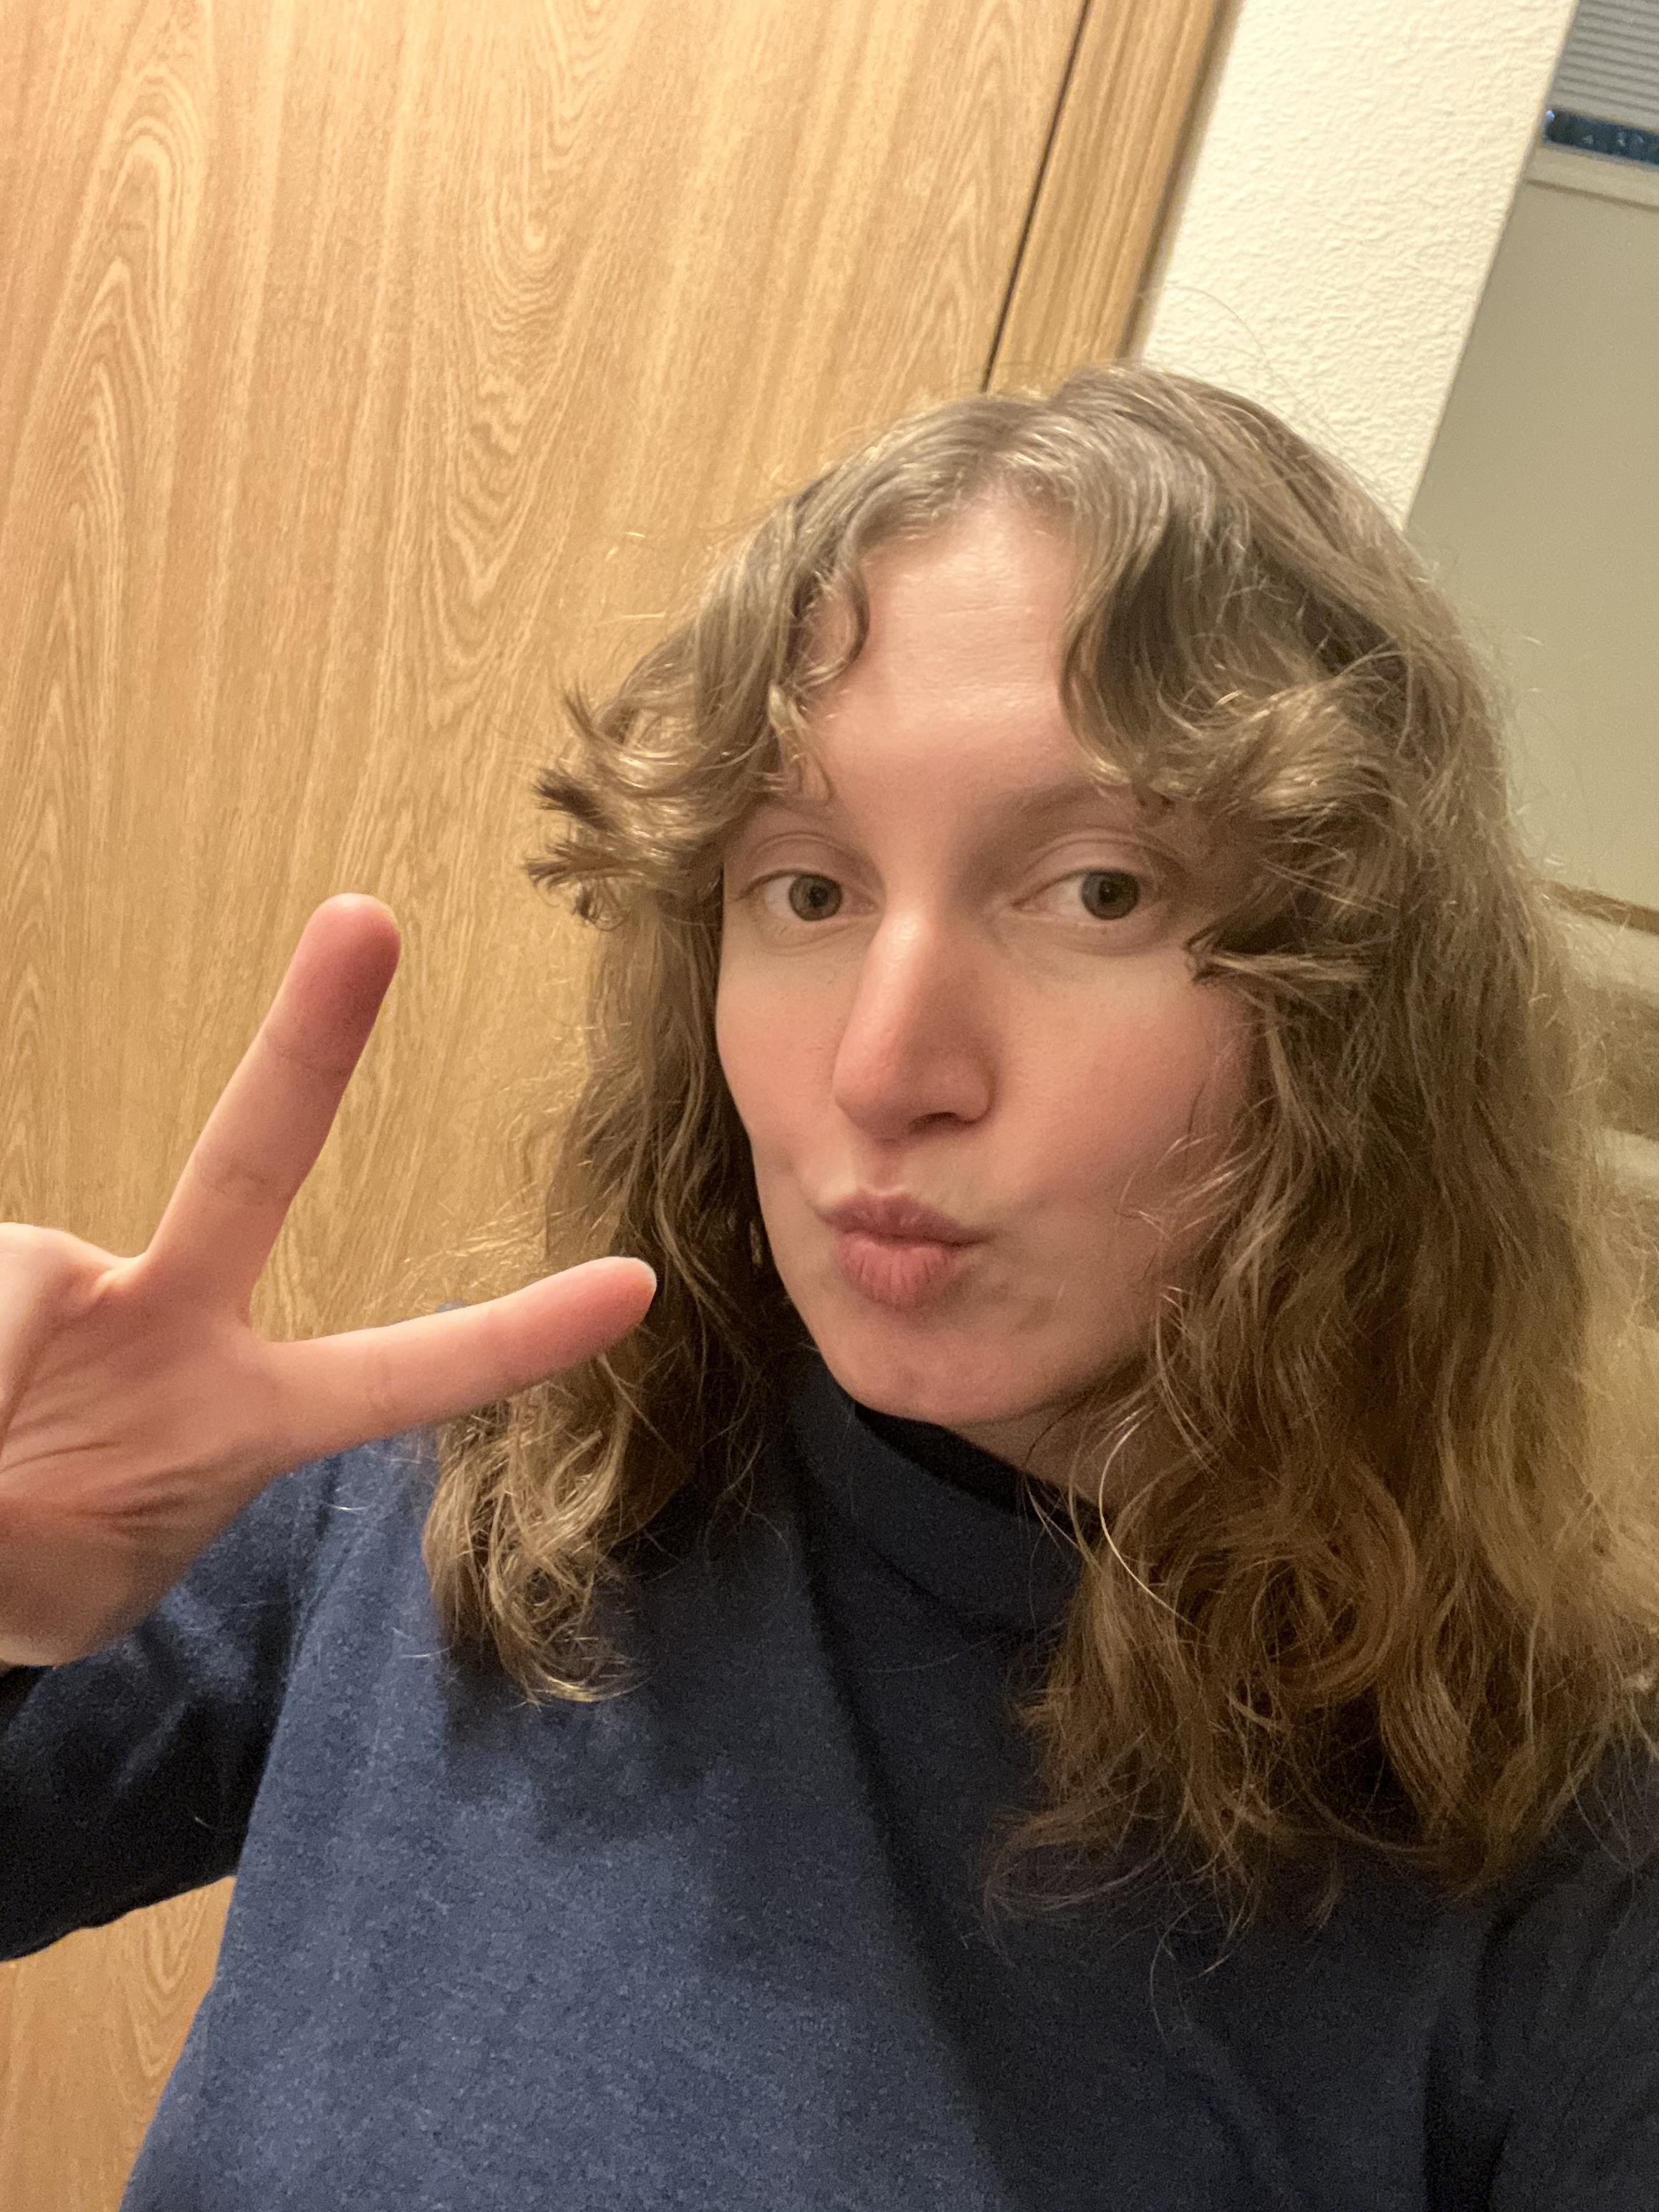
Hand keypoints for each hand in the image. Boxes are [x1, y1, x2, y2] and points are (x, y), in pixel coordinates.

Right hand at [0, 895, 655, 1665]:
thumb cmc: (45, 1560)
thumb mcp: (70, 1589)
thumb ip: (60, 1535)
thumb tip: (9, 1424)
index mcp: (251, 1411)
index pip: (402, 1374)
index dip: (513, 1340)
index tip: (634, 1287)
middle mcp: (176, 1316)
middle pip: (253, 1163)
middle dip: (314, 1041)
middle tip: (369, 924)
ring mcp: (70, 1278)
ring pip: (20, 1295)